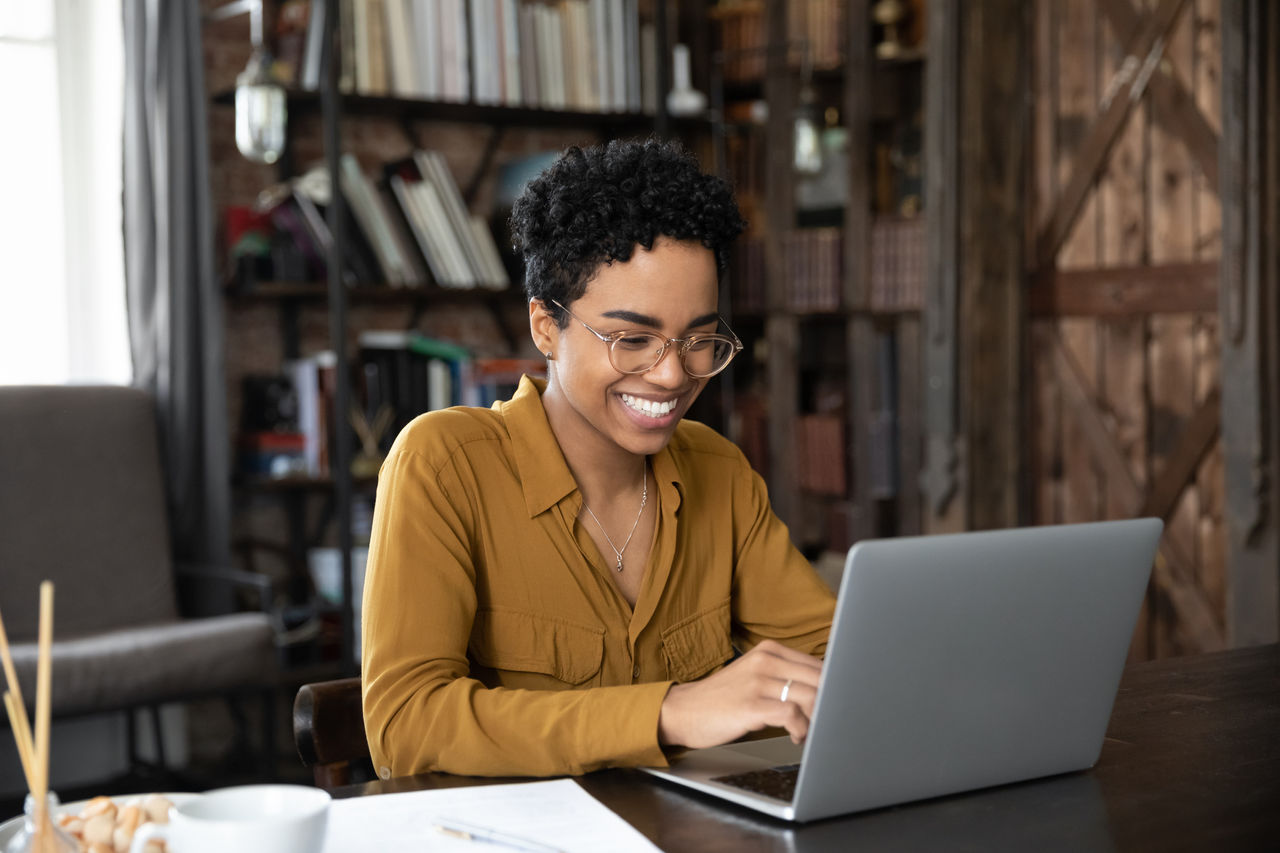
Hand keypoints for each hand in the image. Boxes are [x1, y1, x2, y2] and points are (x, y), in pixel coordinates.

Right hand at [657, 640, 822, 748]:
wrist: (683, 710)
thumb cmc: (722, 698)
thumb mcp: (754, 676)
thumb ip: (784, 677)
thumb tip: (824, 691)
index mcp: (769, 650)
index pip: (818, 665)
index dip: (833, 688)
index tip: (834, 705)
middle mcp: (765, 661)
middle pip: (819, 679)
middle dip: (829, 704)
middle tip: (825, 722)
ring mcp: (757, 681)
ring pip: (810, 696)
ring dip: (816, 719)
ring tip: (808, 732)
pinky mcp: (751, 705)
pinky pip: (792, 715)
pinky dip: (801, 729)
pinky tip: (796, 736)